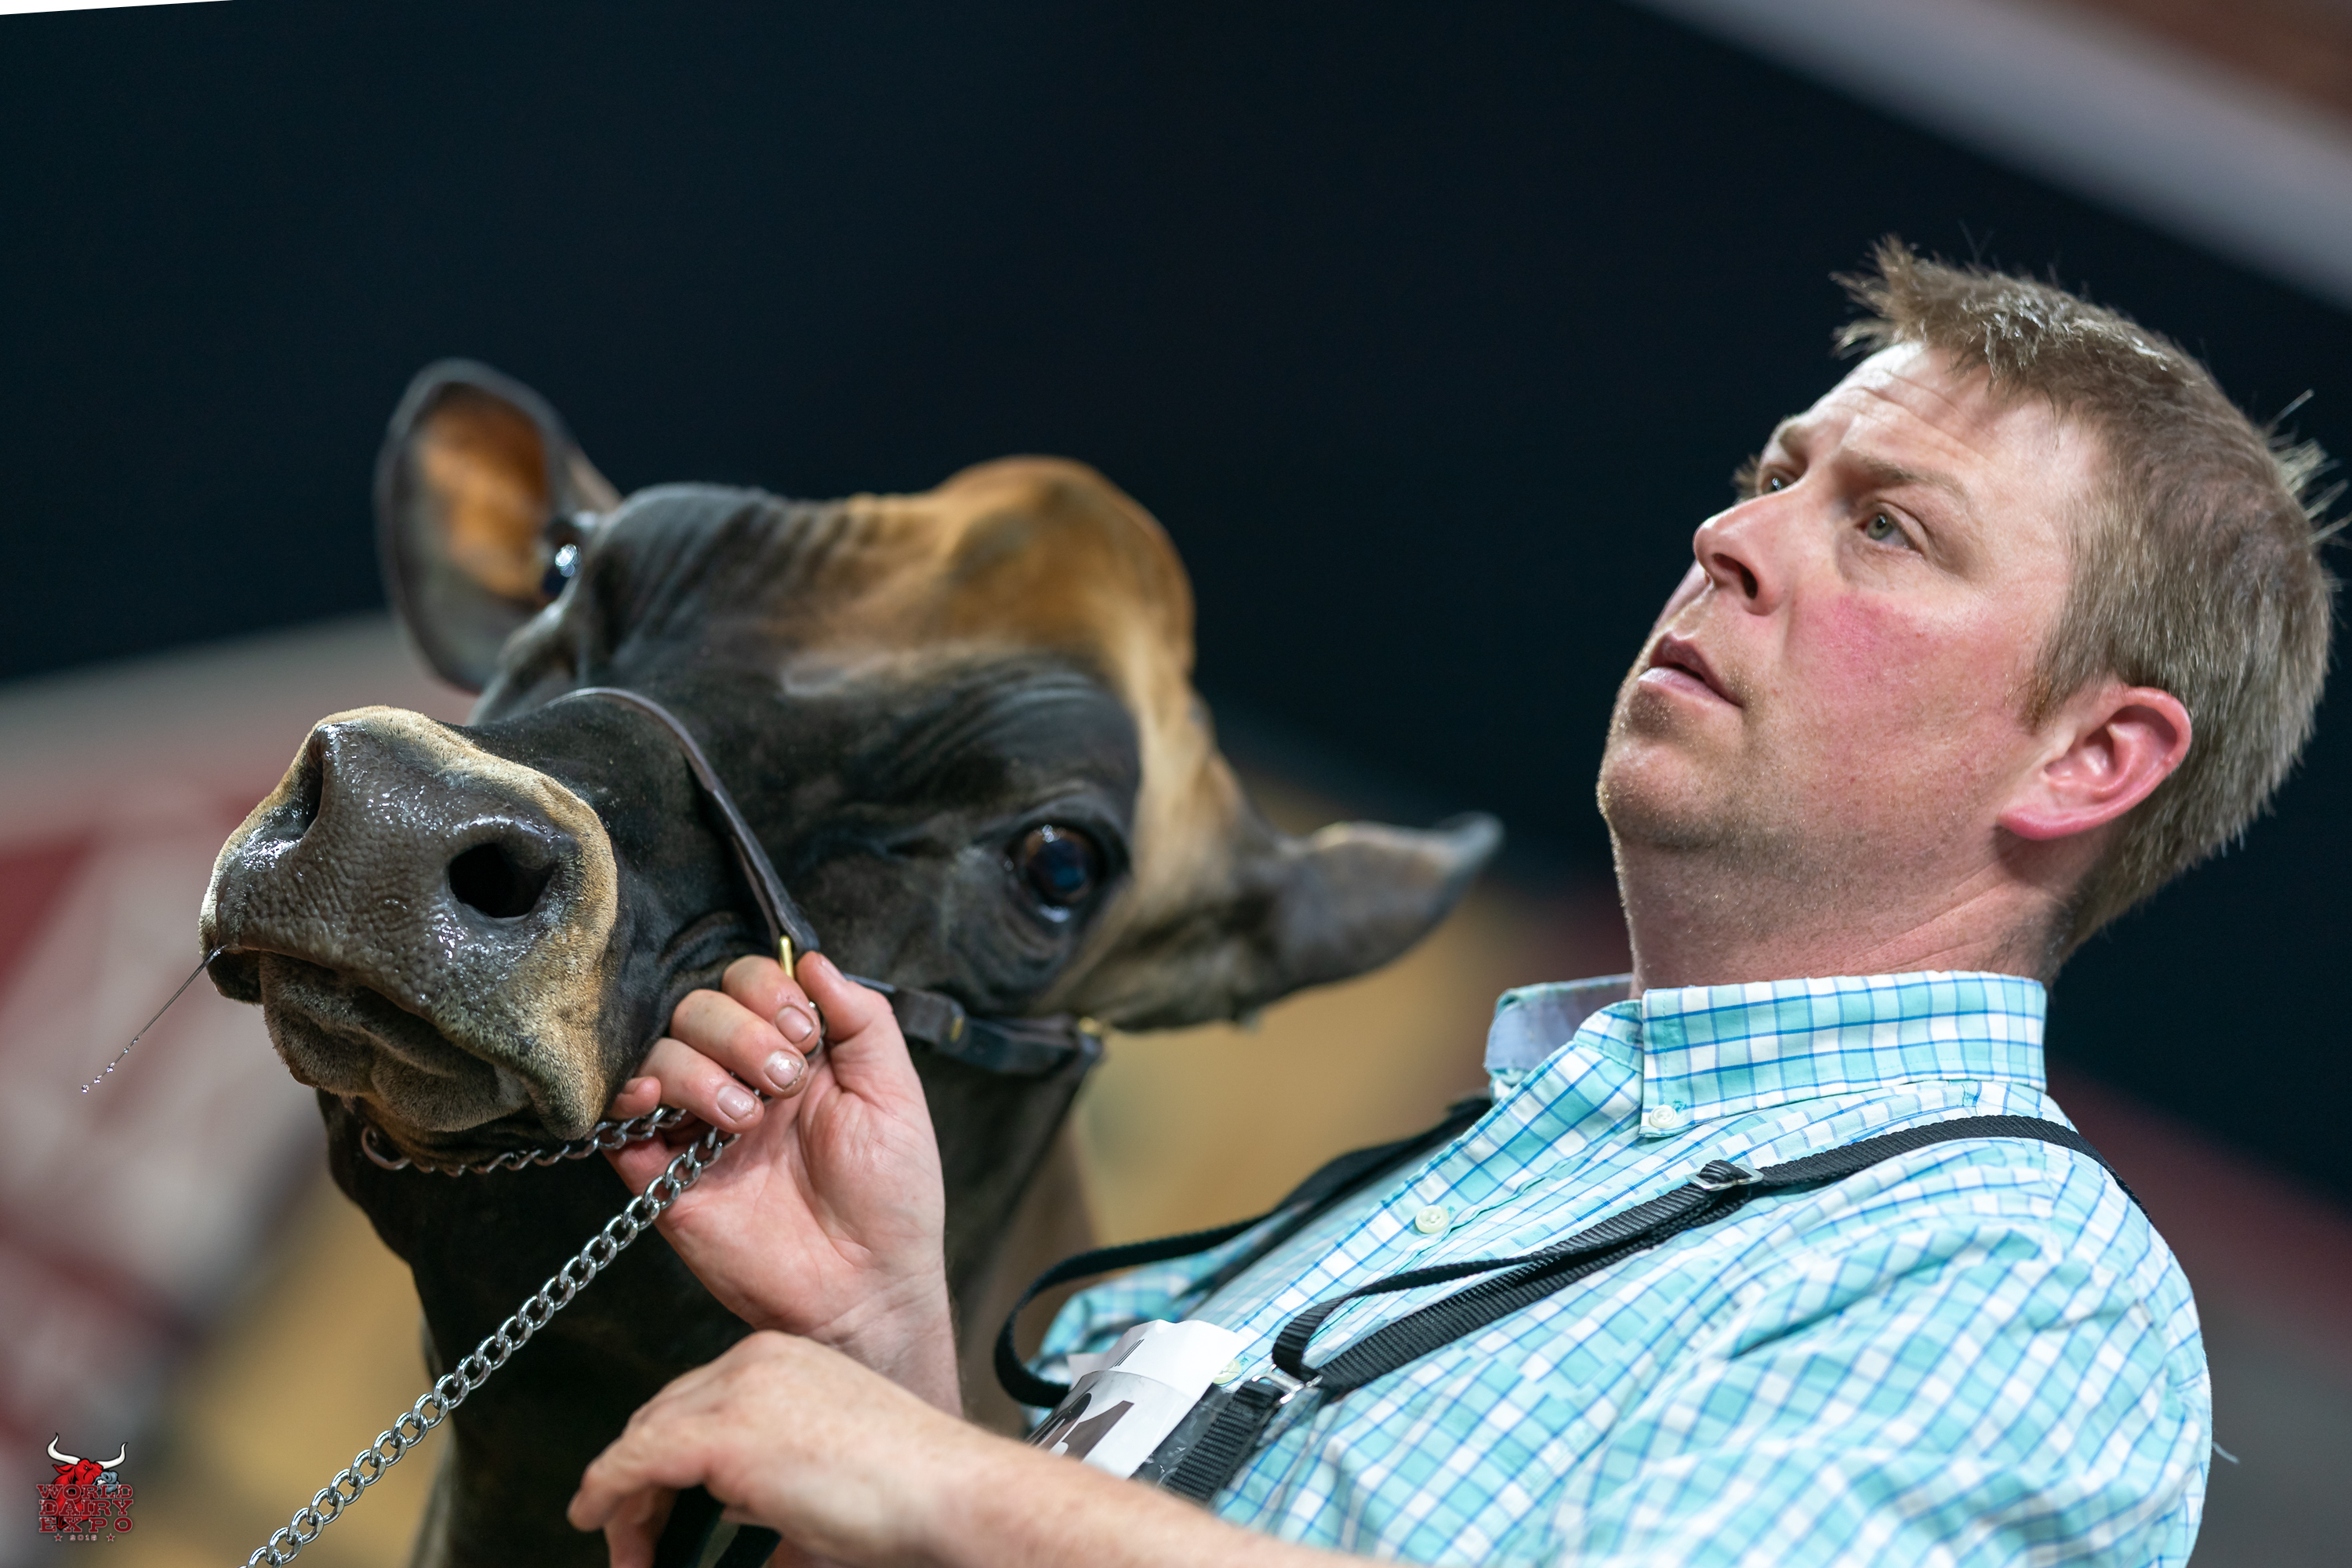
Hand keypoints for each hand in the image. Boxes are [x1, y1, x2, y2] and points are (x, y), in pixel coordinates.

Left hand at [568, 1332, 994, 1567]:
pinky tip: (593, 1517)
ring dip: (624, 1502)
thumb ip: (767, 1492)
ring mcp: (737, 1391)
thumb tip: (730, 1526)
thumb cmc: (910, 1490)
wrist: (948, 1491)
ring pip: (644, 1439)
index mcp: (786, 1361)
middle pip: (663, 1416)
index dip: (665, 1462)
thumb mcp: (822, 1478)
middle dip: (639, 1483)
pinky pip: (634, 1462)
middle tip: (636, 1541)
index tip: (659, 1509)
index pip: (696, 1403)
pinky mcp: (722, 1432)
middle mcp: (756, 1361)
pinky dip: (605, 1492)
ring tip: (627, 1552)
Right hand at [604, 952, 956, 1407]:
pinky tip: (660, 1104)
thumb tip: (810, 958)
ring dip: (700, 1069)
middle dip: (738, 1031)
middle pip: (697, 1009)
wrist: (867, 1287)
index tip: (804, 1032)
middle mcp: (740, 1082)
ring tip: (746, 1118)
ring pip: (659, 1054)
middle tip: (781, 1081)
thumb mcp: (894, 1093)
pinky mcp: (663, 1178)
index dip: (766, 992)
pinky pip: (618, 1124)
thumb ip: (862, 1019)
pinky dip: (628, 1100)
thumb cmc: (892, 1196)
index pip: (748, 985)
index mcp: (793, 1057)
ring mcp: (698, 1129)